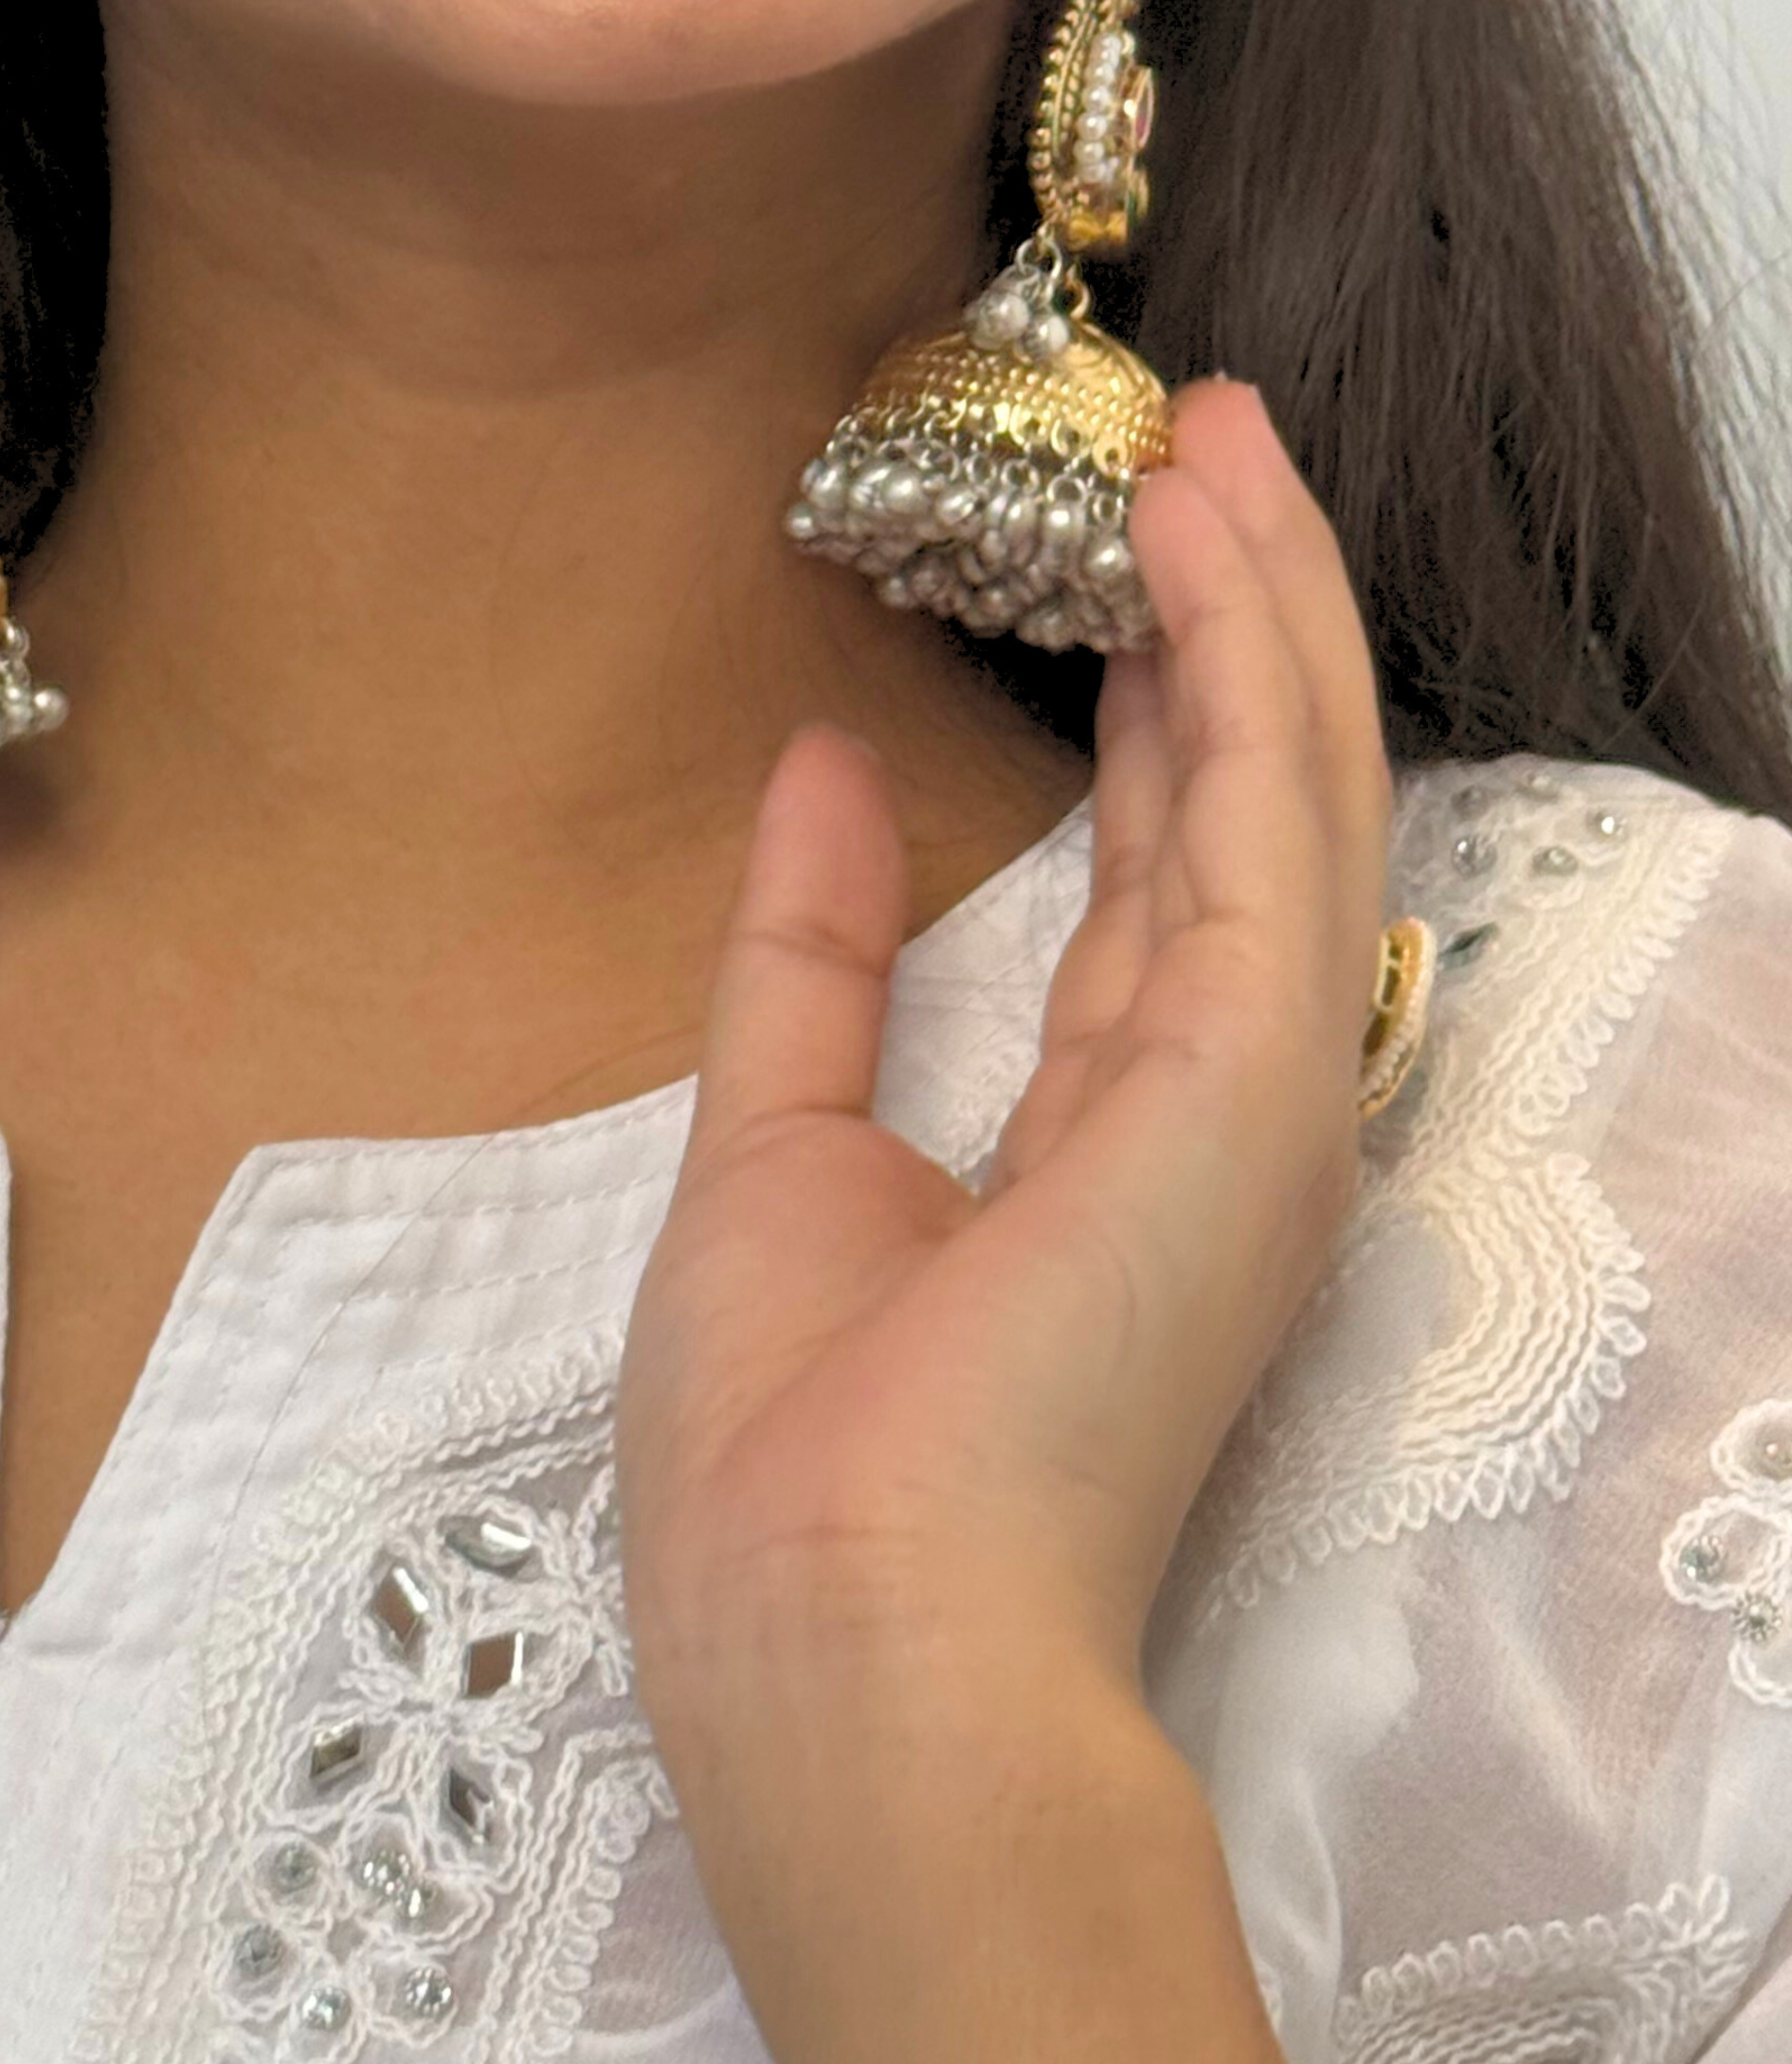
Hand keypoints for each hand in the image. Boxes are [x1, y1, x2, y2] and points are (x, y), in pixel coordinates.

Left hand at [615, 381, 1392, 2061]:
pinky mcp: (1252, 1065)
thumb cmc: (795, 1461)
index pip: (1155, 880)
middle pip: (1246, 804)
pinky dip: (1246, 647)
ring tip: (1211, 428)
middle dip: (1231, 614)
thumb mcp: (773, 1153)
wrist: (846, 1634)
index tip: (1124, 565)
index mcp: (1104, 1139)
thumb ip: (811, 962)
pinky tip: (1200, 523)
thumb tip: (823, 771)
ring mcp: (1251, 1084)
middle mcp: (1207, 1101)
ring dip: (1258, 591)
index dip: (1154, 710)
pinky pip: (1270, 810)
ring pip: (1290, 779)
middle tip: (1198, 441)